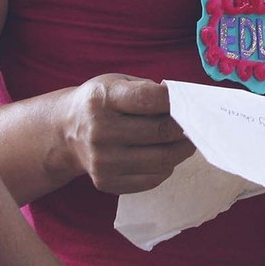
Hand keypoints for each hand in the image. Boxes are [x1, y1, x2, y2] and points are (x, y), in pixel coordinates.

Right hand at [59, 74, 194, 194]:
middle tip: (200, 124)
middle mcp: (99, 131)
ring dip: (183, 150)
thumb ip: (149, 90)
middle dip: (187, 127)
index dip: (177, 101)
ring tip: (189, 140)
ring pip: (161, 159)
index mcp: (103, 99)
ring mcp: (102, 161)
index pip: (150, 99)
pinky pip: (151, 179)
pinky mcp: (106, 182)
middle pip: (160, 132)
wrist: (64, 132)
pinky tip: (166, 155)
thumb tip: (186, 104)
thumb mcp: (117, 83)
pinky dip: (166, 167)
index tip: (194, 101)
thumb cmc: (100, 103)